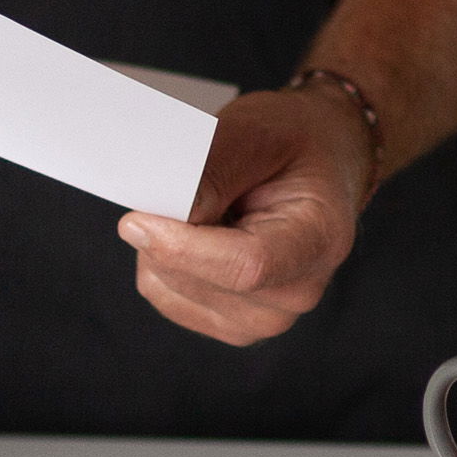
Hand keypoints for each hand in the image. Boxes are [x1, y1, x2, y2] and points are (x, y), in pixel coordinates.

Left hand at [118, 79, 372, 345]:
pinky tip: (196, 230)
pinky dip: (160, 258)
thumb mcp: (261, 133)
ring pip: (170, 286)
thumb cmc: (296, 144)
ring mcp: (264, 317)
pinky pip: (162, 291)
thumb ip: (216, 169)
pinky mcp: (229, 323)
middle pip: (200, 280)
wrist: (319, 164)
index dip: (184, 247)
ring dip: (163, 242)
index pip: (246, 265)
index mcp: (319, 240)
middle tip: (173, 186)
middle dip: (165, 233)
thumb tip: (169, 214)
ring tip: (205, 206)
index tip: (136, 219)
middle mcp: (298, 291)